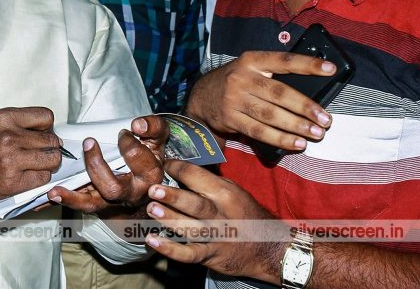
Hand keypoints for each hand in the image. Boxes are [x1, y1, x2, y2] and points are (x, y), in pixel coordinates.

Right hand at [0, 107, 61, 220]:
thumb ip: (21, 126)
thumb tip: (50, 132)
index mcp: (5, 118)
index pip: (46, 116)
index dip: (48, 128)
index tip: (43, 135)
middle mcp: (9, 136)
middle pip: (52, 140)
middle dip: (51, 148)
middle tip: (40, 153)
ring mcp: (11, 159)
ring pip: (52, 159)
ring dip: (48, 164)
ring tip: (35, 165)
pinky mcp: (12, 181)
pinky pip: (43, 178)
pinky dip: (39, 179)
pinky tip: (27, 176)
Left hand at [48, 115, 167, 212]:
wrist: (147, 180)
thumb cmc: (150, 153)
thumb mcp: (158, 137)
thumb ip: (153, 126)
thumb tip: (137, 126)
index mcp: (150, 176)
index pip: (139, 160)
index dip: (129, 144)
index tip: (123, 132)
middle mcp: (131, 194)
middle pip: (113, 188)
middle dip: (97, 166)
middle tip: (89, 143)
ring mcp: (112, 202)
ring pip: (92, 204)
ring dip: (72, 197)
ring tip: (55, 190)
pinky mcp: (98, 203)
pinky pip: (80, 205)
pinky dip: (66, 200)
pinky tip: (52, 194)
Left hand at [144, 159, 287, 282]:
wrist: (268, 248)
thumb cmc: (247, 214)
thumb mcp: (234, 191)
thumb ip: (210, 182)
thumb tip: (182, 168)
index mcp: (225, 193)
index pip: (198, 177)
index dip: (178, 169)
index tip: (164, 164)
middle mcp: (220, 214)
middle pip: (194, 204)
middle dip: (172, 197)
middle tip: (153, 189)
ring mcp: (215, 236)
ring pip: (189, 228)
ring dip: (168, 219)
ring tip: (151, 209)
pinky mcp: (210, 255)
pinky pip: (188, 254)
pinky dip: (170, 249)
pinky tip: (153, 241)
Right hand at [185, 51, 334, 150]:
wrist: (200, 97)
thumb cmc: (236, 82)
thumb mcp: (250, 68)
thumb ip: (274, 74)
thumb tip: (312, 89)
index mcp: (252, 60)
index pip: (284, 60)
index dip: (308, 64)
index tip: (330, 69)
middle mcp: (242, 78)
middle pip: (279, 93)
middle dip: (305, 107)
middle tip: (325, 119)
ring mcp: (234, 99)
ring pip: (271, 115)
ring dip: (296, 126)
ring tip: (316, 133)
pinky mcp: (230, 119)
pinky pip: (259, 132)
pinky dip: (280, 139)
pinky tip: (297, 143)